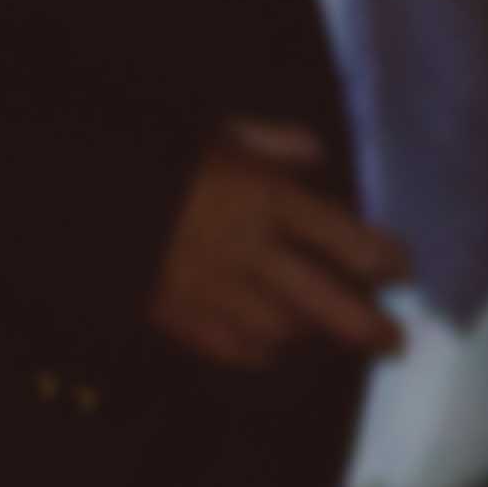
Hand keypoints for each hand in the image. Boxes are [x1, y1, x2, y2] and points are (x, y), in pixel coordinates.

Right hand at [144, 123, 407, 370]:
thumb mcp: (227, 133)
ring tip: (336, 338)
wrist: (85, 200)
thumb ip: (279, 144)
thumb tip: (316, 156)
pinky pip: (233, 350)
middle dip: (366, 326)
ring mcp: (211, 291)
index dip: (384, 262)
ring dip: (314, 339)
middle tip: (394, 340)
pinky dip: (263, 353)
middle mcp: (247, 251)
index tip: (402, 272)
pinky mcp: (177, 318)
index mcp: (267, 199)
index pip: (345, 240)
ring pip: (281, 333)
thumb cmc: (166, 162)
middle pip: (322, 302)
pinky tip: (279, 347)